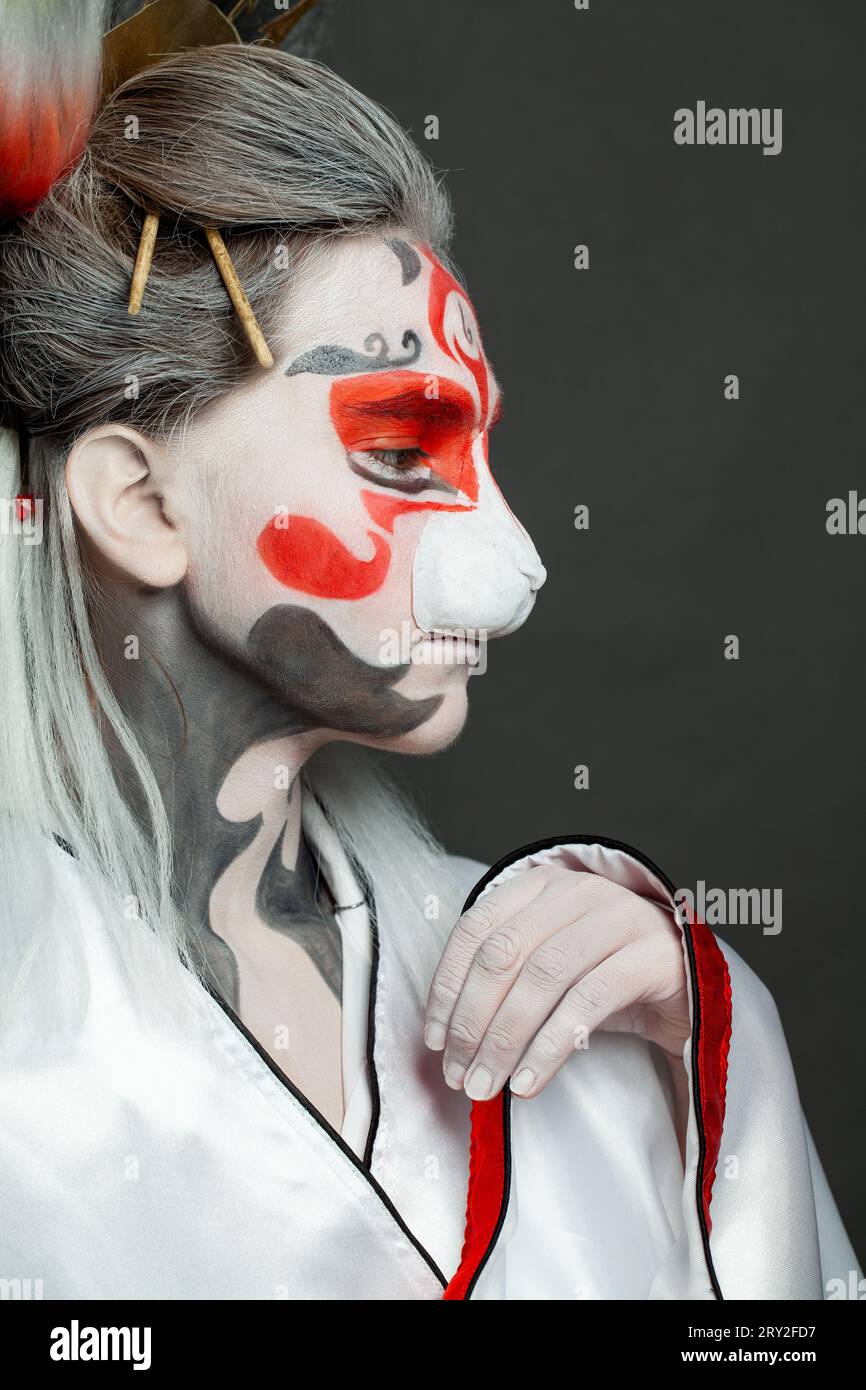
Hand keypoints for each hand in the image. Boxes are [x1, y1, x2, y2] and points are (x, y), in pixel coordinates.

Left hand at [424, 864, 689, 1099]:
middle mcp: (578, 891)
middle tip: (459, 1074)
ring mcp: (619, 917)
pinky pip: (587, 1002)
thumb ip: (505, 985)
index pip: (475, 929)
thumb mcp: (550, 971)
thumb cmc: (608, 977)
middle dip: (472, 1020)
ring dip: (504, 1039)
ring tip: (486, 1086)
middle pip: (503, 954)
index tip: (435, 1039)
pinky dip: (549, 1046)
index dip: (448, 987)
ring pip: (542, 977)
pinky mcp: (652, 955)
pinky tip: (528, 1081)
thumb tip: (447, 1038)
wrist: (693, 985)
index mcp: (542, 886)